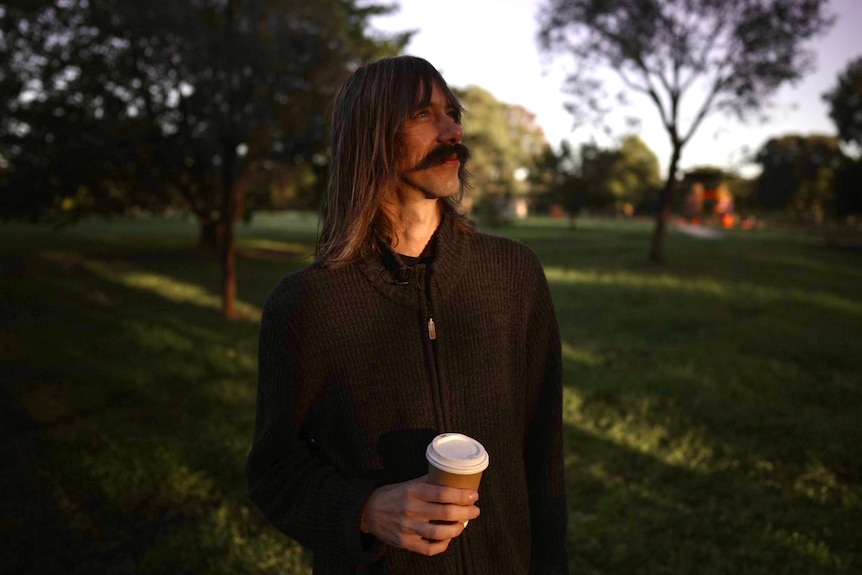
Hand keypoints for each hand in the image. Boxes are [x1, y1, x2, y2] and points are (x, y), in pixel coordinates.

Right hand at [360, 474, 479, 555]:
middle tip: (475, 510)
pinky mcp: (405, 542)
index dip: (461, 495)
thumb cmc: (392, 495)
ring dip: (457, 529)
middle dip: (466, 513)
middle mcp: (411, 509)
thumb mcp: (408, 483)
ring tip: (463, 524)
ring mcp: (408, 528)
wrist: (368, 511)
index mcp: (413, 491)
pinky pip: (429, 549)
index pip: (442, 493)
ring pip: (440, 533)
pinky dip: (442, 545)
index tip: (473, 495)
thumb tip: (451, 476)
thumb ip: (428, 481)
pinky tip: (448, 539)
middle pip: (445, 513)